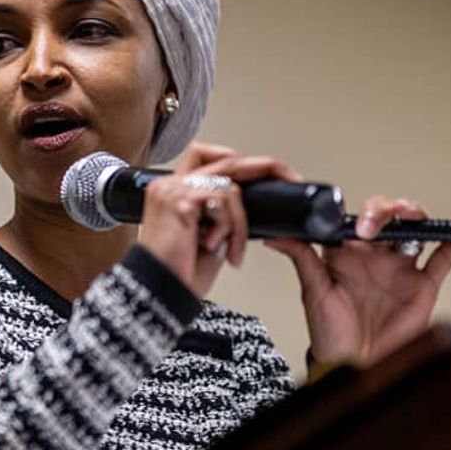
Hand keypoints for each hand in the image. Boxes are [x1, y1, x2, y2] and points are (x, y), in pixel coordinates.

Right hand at [138, 142, 301, 296]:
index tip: (266, 171)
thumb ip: (222, 215)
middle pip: (226, 161)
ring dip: (239, 224)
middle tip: (290, 177)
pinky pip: (223, 203)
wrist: (160, 293)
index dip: (237, 159)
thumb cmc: (179, 272)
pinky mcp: (179, 202)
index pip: (206, 156)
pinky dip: (229, 228)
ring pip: (230, 189)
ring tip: (231, 249)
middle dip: (265, 167)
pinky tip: (214, 246)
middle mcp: (170, 185)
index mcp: (175, 191)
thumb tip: (249, 207)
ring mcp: (173, 190)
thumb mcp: (209, 237)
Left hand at [266, 197, 450, 365]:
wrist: (355, 364)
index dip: (358, 213)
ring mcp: (400, 267)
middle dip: (384, 210)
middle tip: (374, 226)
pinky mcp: (424, 284)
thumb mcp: (314, 290)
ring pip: (413, 228)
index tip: (356, 223)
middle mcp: (375, 255)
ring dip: (413, 214)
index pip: (355, 218)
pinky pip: (443, 256)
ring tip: (408, 213)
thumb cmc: (331, 332)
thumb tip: (277, 234)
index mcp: (347, 252)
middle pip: (386, 217)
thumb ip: (301, 257)